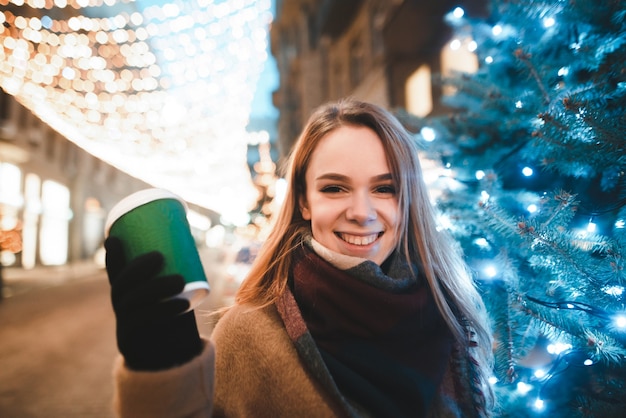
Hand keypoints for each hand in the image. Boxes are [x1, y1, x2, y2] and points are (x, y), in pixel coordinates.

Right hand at [105, 236, 201, 370]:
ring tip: (179, 280)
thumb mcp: (172, 294)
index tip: (114, 238)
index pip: (114, 272)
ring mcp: (124, 324)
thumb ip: (179, 273)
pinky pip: (144, 322)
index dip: (111, 256)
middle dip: (137, 267)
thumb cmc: (172, 317)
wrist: (166, 358)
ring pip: (132, 301)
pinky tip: (183, 304)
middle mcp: (121, 306)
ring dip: (155, 287)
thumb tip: (194, 243)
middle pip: (121, 284)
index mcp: (126, 293)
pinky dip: (164, 310)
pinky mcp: (133, 339)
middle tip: (159, 256)